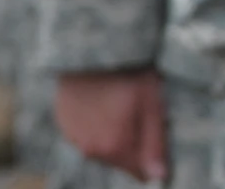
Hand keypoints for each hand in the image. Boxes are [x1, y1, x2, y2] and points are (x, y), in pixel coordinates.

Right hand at [55, 68, 168, 183]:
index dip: (153, 158)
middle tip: (141, 111)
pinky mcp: (64, 123)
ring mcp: (74, 137)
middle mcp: (91, 149)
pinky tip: (104, 102)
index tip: (159, 135)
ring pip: (104, 146)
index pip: (139, 172)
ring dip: (115, 134)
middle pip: (121, 158)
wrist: (90, 49)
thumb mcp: (151, 103)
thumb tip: (159, 178)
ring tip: (121, 103)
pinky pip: (87, 133)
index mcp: (115, 147)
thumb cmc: (127, 73)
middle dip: (135, 142)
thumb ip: (155, 143)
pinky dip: (98, 124)